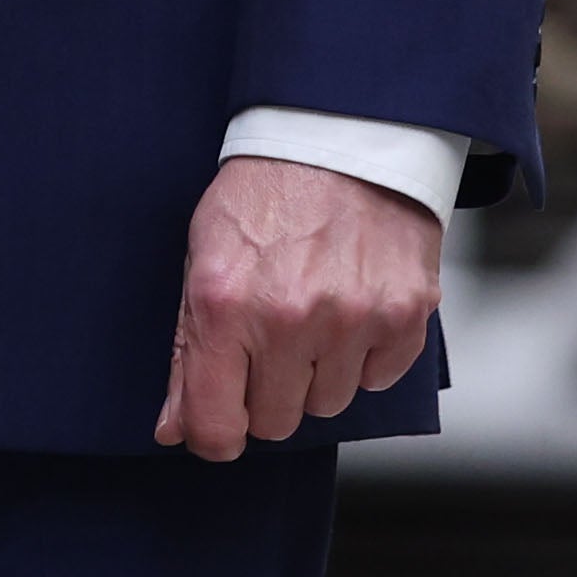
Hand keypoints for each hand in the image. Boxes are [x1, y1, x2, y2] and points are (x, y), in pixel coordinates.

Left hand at [158, 156, 441, 461]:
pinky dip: (364, 354)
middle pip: (275, 423)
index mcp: (226, 306)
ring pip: (328, 405)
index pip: (217, 426)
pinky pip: (376, 379)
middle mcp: (289, 320)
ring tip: (311, 313)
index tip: (219, 424)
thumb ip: (186, 353)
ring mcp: (352, 321)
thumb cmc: (262, 197)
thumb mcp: (201, 261)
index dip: (214, 435)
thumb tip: (172, 429)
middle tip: (268, 341)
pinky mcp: (404, 317)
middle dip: (266, 393)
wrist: (338, 141)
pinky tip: (350, 306)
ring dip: (316, 372)